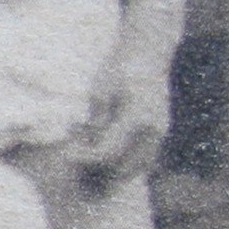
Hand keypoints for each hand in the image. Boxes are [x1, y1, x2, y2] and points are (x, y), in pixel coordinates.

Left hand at [71, 49, 171, 182]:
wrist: (147, 56)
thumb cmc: (119, 69)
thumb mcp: (99, 91)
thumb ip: (95, 121)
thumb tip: (87, 145)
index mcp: (138, 116)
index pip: (109, 151)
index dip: (85, 157)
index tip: (67, 154)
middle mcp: (154, 129)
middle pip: (122, 167)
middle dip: (97, 168)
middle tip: (77, 155)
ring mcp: (160, 134)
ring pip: (136, 169)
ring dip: (113, 171)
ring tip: (92, 157)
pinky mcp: (160, 135)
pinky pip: (144, 162)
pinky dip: (126, 166)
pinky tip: (108, 157)